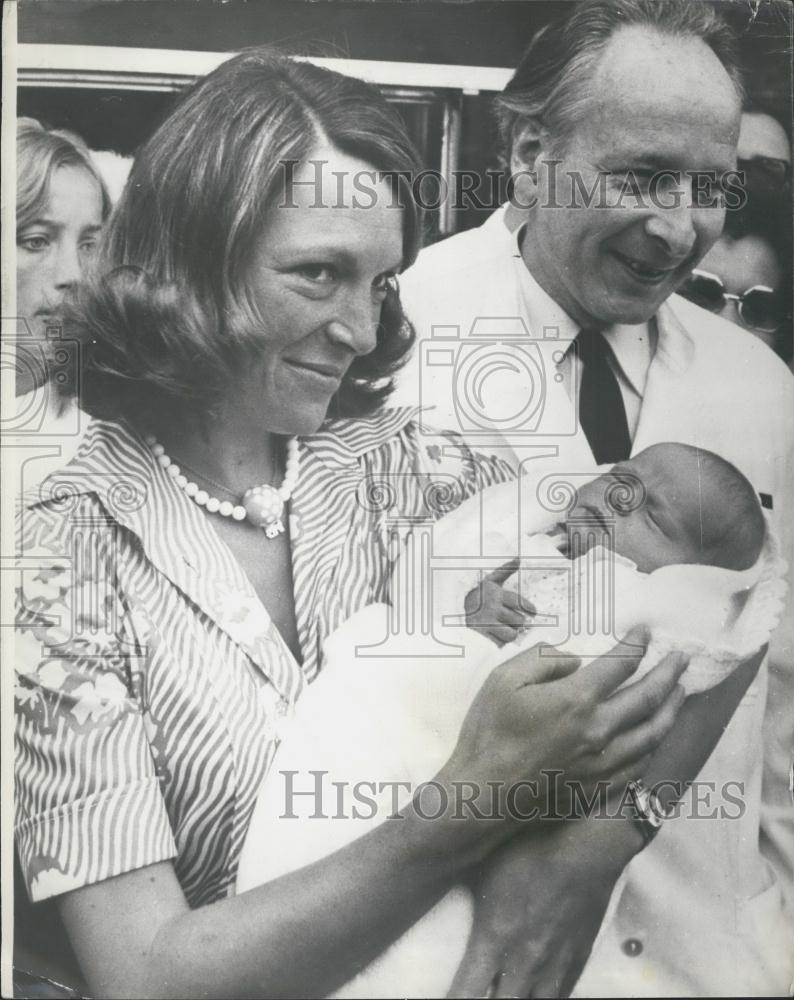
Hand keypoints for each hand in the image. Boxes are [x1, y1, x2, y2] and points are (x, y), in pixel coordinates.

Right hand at [440, 630, 687, 821]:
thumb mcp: (503, 679)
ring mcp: (603, 763)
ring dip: (671, 709)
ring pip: (652, 734)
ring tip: (681, 693)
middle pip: (648, 698)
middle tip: (682, 659)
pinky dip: (653, 745)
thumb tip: (573, 662)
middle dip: (668, 674)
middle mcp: (599, 731)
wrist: (483, 795)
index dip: (636, 644)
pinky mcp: (599, 787)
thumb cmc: (488, 733)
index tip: (645, 631)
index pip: (620, 665)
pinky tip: (655, 737)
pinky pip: (639, 764)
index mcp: (576, 700)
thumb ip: (543, 659)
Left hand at [449, 818, 634, 998]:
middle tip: (475, 996)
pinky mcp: (577, 960)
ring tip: (507, 992)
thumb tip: (430, 882)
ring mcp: (553, 965)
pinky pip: (561, 996)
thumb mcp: (482, 864)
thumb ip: (459, 888)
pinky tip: (536, 993)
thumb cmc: (530, 848)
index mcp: (492, 940)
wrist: (585, 848)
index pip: (465, 995)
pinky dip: (545, 998)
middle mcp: (522, 962)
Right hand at [465, 559, 535, 645]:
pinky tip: (492, 634)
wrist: (451, 610)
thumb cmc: (476, 595)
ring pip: (512, 634)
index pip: (519, 603)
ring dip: (509, 632)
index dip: (530, 608)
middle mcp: (491, 608)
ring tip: (501, 627)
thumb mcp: (489, 581)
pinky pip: (501, 644)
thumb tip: (519, 558)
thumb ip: (505, 570)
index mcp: (495, 594)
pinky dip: (499, 641)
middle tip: (509, 619)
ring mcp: (486, 623)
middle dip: (517, 621)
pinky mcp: (481, 637)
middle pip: (519, 621)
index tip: (533, 612)